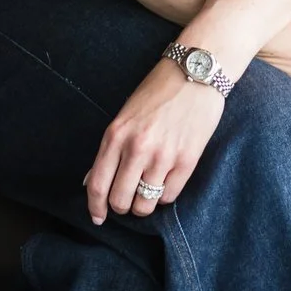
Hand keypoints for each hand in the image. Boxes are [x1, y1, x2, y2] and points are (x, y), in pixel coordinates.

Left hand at [84, 59, 224, 224]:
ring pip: (145, 204)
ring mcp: (163, 156)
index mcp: (116, 134)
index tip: (98, 217)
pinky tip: (165, 180)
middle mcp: (137, 148)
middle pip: (120, 200)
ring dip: (144, 204)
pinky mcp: (187, 160)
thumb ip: (111, 148)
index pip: (97, 184)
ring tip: (147, 191)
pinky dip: (164, 195)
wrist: (196, 72)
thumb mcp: (125, 115)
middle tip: (127, 201)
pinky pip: (169, 196)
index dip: (95, 207)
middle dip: (121, 206)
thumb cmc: (158, 92)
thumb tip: (95, 179)